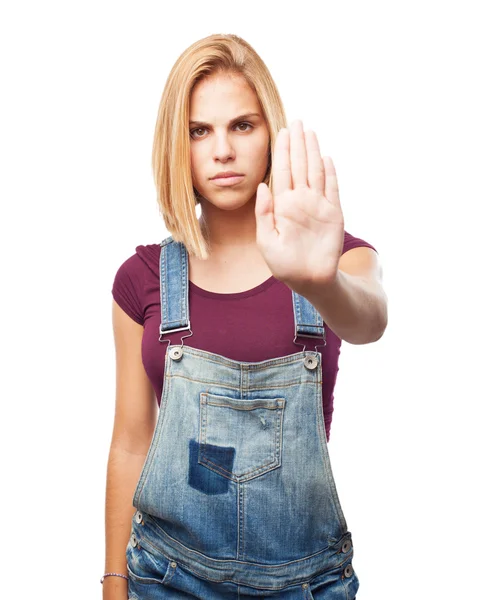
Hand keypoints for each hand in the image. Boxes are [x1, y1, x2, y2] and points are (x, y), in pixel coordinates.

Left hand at [255, 120, 343, 295]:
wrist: (309, 280)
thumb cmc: (284, 264)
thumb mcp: (266, 241)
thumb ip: (264, 214)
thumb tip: (262, 187)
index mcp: (282, 205)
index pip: (282, 172)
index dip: (282, 152)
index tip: (281, 132)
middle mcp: (300, 201)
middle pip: (299, 166)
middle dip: (297, 144)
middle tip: (297, 121)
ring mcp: (318, 206)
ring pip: (316, 172)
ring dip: (313, 152)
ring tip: (310, 132)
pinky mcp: (333, 214)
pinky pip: (332, 189)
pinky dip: (331, 173)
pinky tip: (327, 157)